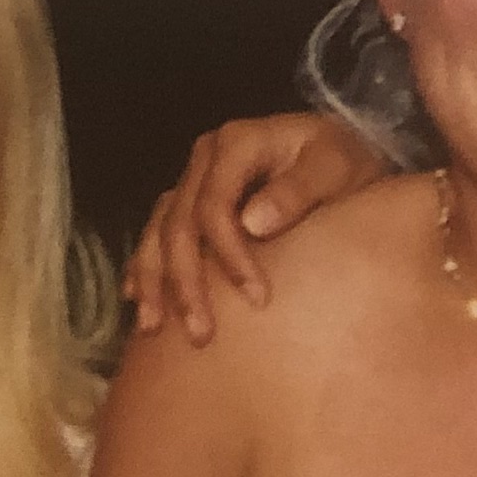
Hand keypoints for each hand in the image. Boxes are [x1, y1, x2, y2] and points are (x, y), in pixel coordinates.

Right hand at [125, 111, 391, 343]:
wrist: (339, 158)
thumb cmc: (341, 164)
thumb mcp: (334, 167)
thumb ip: (298, 190)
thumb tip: (253, 224)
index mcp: (238, 142)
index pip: (215, 206)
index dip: (229, 256)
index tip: (258, 300)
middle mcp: (206, 157)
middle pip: (179, 225)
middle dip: (186, 283)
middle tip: (202, 334)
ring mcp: (193, 178)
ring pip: (158, 231)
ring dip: (155, 282)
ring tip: (153, 328)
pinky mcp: (190, 200)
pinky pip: (155, 234)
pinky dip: (144, 267)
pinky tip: (135, 298)